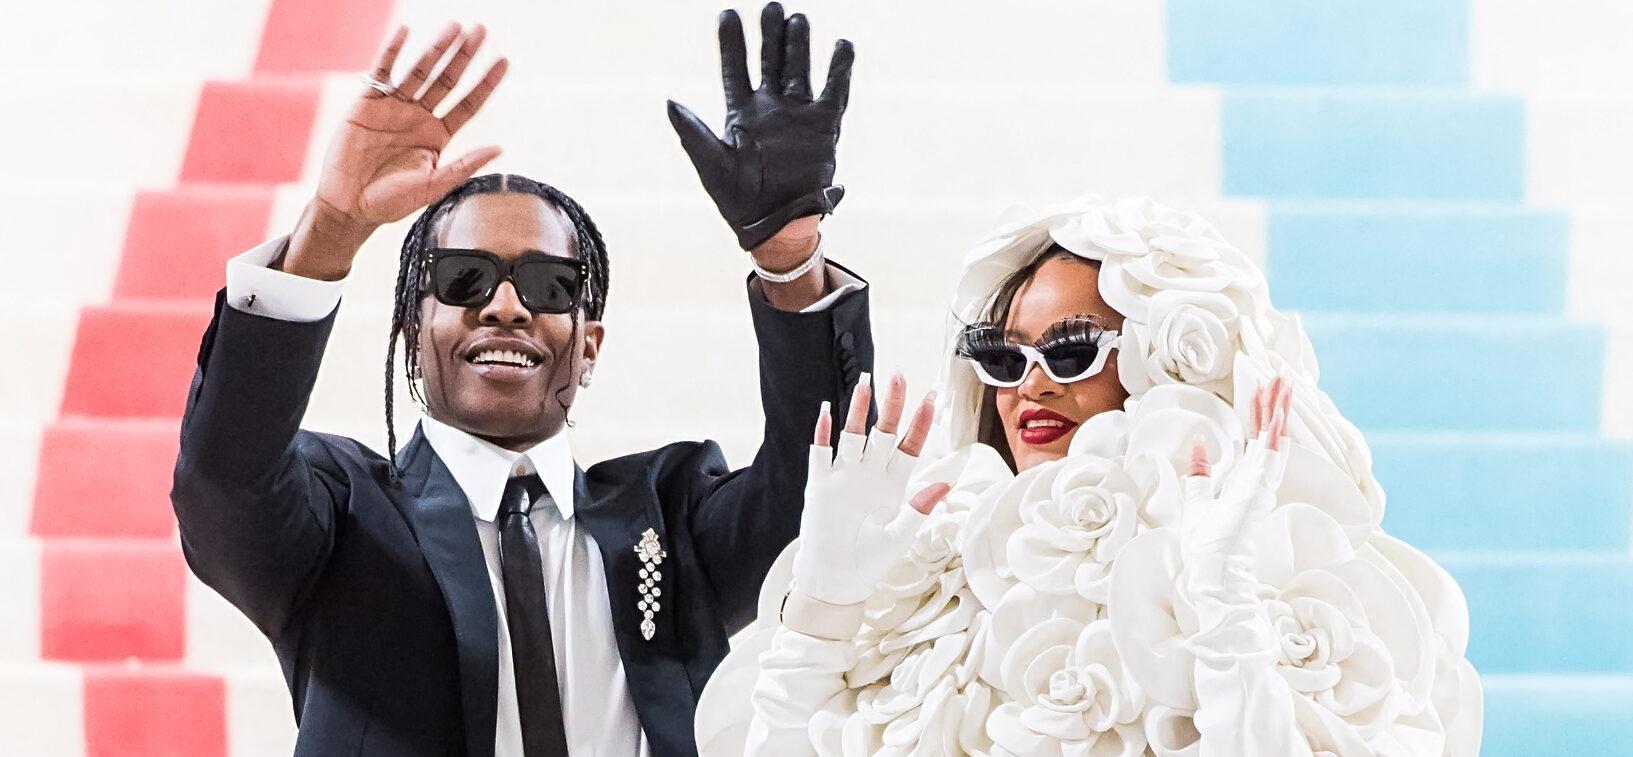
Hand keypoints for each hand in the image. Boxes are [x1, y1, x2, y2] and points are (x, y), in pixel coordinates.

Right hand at [284, 24, 508, 279]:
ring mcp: (394, 107)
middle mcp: (419, 117)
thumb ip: (464, 165)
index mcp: (437, 136)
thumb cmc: (391, 202)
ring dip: (437, 49)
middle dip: (464, 56)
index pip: (468, 104)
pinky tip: (405, 32)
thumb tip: (499, 148)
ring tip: (455, 27)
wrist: (349, 205)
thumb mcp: (433, 186)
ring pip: (420, 71)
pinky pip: (382, 72)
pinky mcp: (367, 103)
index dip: (486, 83)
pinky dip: (392, 52)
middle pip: (447, 80)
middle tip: (481, 31)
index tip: (504, 62)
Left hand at [667, 3, 851, 253]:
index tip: (728, 14)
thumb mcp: (711, 165)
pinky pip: (834, 93)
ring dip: (798, 45)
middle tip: (772, 7)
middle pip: (770, 60)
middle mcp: (770, 109)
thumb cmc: (738, 200)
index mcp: (740, 113)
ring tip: (797, 19)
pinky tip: (842, 46)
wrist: (776, 226)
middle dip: (770, 34)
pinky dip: (839, 70)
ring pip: (799, 69)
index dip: (731, 42)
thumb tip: (669, 102)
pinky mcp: (824, 128)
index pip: (735, 68)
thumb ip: (693, 132)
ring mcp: (798, 115)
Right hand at [792, 373, 949, 606]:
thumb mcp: (899, 538)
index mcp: (892, 486)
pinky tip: (827, 412)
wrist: (834, 581)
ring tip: (865, 383)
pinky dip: (823, 434)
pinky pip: (821, 454)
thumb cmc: (869, 563)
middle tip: (899, 377)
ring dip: (858, 410)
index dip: (920, 424)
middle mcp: (869, 475)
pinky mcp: (820, 486)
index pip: (910, 447)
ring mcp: (844, 478)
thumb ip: (918, 510)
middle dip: (891, 406)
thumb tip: (944, 484)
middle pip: (883, 432)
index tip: (930, 399)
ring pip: (853, 435)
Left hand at [1180, 377, 1291, 606]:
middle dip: (1272, 403)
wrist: (1210, 573)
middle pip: (1266, 432)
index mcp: (1242, 480)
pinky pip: (1269, 458)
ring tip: (1285, 383)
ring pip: (1272, 439)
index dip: (1257, 412)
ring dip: (1278, 411)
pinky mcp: (1256, 493)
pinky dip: (1274, 437)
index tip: (1262, 387)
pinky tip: (1278, 416)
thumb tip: (1200, 444)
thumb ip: (1200, 474)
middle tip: (1280, 374)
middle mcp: (1255, 479)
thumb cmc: (1205, 545)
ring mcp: (1259, 485)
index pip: (1253, 438)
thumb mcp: (1196, 501)